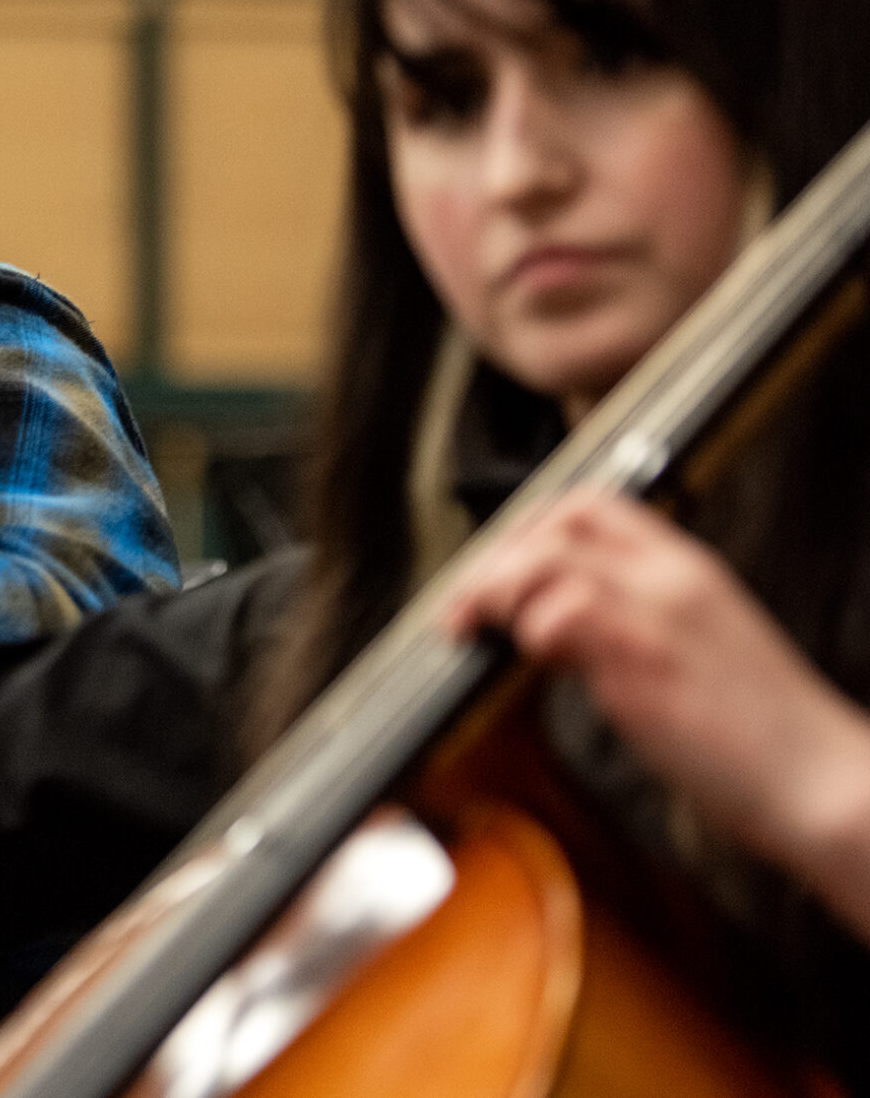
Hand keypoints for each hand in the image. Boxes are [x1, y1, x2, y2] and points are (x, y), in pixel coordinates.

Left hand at [444, 491, 869, 931]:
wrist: (824, 783)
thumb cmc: (760, 735)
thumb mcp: (694, 650)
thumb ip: (627, 623)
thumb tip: (548, 624)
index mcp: (687, 569)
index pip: (590, 505)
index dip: (524, 528)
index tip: (491, 567)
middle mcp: (673, 578)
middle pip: (556, 523)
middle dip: (493, 559)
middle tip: (463, 606)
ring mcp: (660, 614)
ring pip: (548, 559)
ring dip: (495, 592)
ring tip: (478, 630)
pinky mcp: (648, 659)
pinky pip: (564, 613)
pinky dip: (529, 630)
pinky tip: (530, 660)